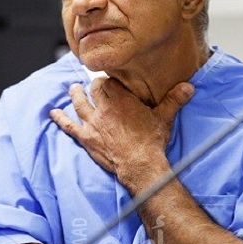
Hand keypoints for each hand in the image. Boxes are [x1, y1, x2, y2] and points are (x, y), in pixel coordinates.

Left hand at [50, 78, 193, 192]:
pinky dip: (60, 118)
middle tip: (95, 83)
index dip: (110, 79)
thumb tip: (188, 86)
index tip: (112, 78)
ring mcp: (93, 123)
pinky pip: (69, 126)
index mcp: (121, 99)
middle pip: (94, 89)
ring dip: (76, 95)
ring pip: (79, 103)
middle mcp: (104, 108)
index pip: (110, 80)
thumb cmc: (152, 142)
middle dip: (94, 85)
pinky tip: (53, 113)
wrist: (140, 165)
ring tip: (73, 88)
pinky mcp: (86, 138)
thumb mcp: (164, 118)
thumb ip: (174, 99)